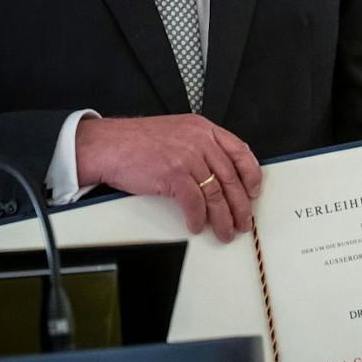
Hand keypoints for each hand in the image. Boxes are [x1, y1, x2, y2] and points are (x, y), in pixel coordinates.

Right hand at [75, 115, 261, 241]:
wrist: (108, 145)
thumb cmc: (137, 142)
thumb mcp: (177, 133)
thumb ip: (199, 147)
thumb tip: (218, 175)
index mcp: (203, 129)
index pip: (240, 151)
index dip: (251, 174)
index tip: (254, 191)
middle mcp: (200, 140)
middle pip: (230, 177)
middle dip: (240, 205)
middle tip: (243, 222)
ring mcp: (187, 157)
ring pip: (215, 193)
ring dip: (222, 218)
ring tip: (225, 232)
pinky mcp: (173, 174)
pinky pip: (194, 202)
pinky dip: (197, 218)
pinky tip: (196, 226)